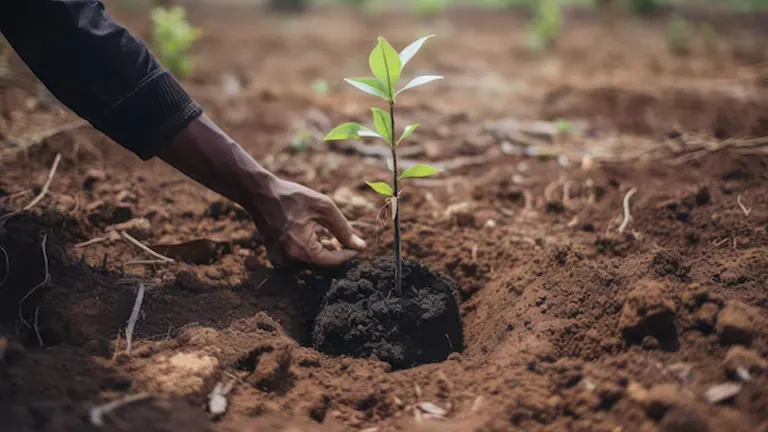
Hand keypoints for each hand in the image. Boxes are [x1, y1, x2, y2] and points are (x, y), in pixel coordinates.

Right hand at [158, 114, 365, 267]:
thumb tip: (361, 246)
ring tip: (323, 233)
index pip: (332, 262)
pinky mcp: (274, 258)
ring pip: (310, 264)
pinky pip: (297, 261)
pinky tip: (309, 235)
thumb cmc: (293, 197)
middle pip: (321, 265)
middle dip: (335, 254)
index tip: (358, 247)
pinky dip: (307, 251)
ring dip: (321, 252)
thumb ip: (343, 229)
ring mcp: (279, 261)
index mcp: (301, 250)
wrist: (259, 193)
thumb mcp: (323, 208)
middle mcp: (288, 261)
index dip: (348, 255)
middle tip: (344, 240)